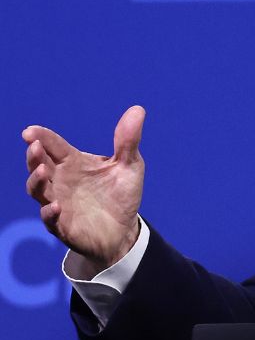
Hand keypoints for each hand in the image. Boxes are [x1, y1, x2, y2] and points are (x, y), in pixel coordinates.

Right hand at [22, 106, 145, 273]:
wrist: (124, 229)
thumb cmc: (121, 194)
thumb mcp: (130, 165)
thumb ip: (128, 140)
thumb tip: (138, 109)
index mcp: (73, 163)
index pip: (53, 146)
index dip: (41, 137)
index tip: (31, 131)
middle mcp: (61, 181)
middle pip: (39, 165)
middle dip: (34, 156)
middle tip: (35, 146)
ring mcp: (58, 202)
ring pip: (38, 190)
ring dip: (37, 181)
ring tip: (43, 171)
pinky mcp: (62, 226)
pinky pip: (50, 219)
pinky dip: (50, 212)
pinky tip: (55, 206)